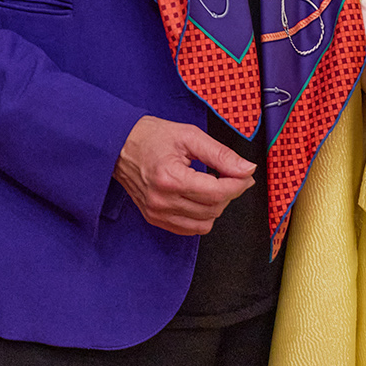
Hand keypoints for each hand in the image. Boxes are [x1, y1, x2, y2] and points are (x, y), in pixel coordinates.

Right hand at [117, 115, 255, 234]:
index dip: (238, 184)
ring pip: (204, 224)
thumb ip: (221, 154)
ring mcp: (156, 213)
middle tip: (232, 175)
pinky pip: (189, 229)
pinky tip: (200, 197)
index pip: (217, 193)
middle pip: (213, 209)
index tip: (246, 174)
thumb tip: (247, 169)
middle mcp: (162, 201)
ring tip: (213, 185)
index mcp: (170, 178)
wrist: (119, 145)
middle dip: (230, 193)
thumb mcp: (190, 136)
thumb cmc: (151, 137)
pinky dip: (202, 216)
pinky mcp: (154, 219)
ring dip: (216, 206)